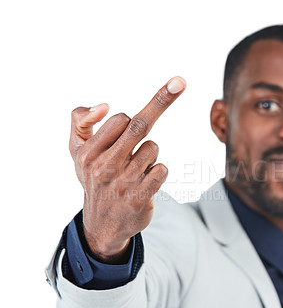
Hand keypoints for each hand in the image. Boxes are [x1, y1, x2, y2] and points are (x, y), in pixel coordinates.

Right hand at [69, 77, 185, 262]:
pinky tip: (144, 182)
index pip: (120, 119)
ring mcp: (122, 184)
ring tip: (134, 169)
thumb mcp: (76, 150)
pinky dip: (157, 171)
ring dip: (149, 154)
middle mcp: (103, 168)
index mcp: (87, 153)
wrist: (102, 224)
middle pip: (139, 126)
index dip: (137, 112)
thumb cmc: (94, 178)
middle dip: (161, 104)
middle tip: (179, 83)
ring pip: (152, 148)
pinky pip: (162, 170)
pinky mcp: (140, 198)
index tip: (177, 83)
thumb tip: (103, 105)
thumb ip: (79, 121)